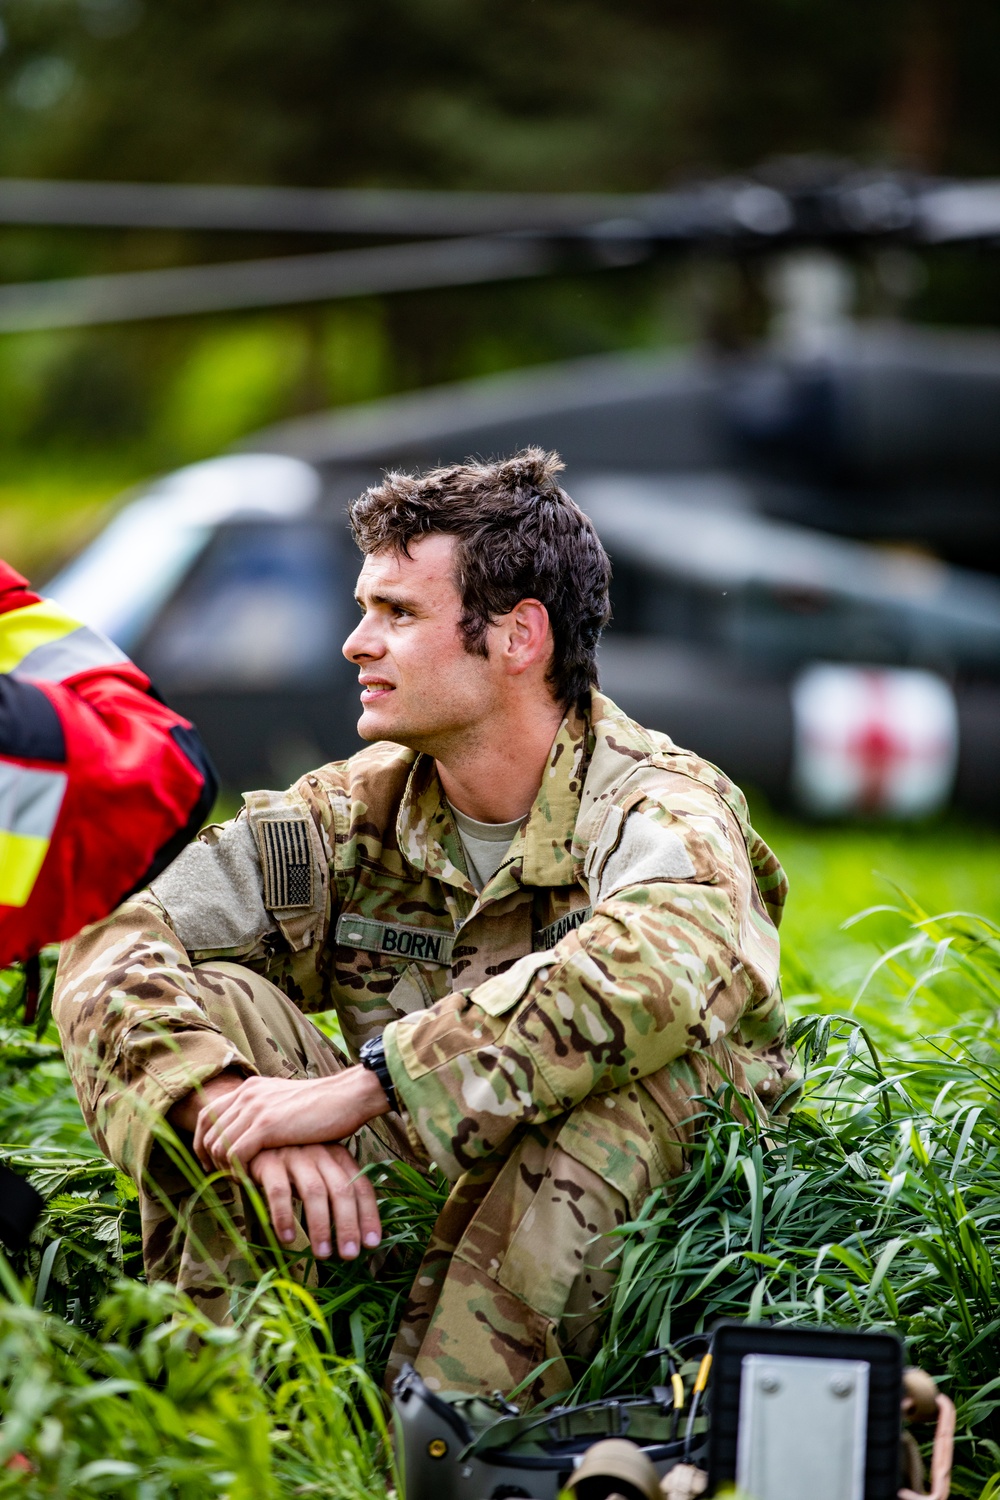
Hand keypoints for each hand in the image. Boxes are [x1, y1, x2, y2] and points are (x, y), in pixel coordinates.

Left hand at [195, 1066, 388, 1171]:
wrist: (347, 1096)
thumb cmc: (324, 1105)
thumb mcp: (285, 1102)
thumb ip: (265, 1112)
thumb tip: (253, 1134)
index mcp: (250, 1087)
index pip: (207, 1114)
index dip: (202, 1141)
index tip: (210, 1163)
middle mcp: (247, 1094)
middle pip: (207, 1131)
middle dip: (208, 1159)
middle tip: (221, 1178)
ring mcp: (255, 1109)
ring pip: (218, 1146)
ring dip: (225, 1168)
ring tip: (241, 1180)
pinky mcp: (266, 1126)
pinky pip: (235, 1155)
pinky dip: (238, 1172)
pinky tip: (253, 1180)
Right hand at [249, 1143, 381, 1260]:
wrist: (253, 1143)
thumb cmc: (293, 1166)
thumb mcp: (320, 1174)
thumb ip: (336, 1194)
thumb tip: (358, 1235)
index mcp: (339, 1156)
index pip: (361, 1186)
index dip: (368, 1215)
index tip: (372, 1244)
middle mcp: (321, 1153)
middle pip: (341, 1190)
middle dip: (348, 1225)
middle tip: (350, 1255)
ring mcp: (296, 1156)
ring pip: (314, 1192)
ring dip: (320, 1226)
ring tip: (323, 1254)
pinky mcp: (269, 1162)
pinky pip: (279, 1192)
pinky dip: (284, 1217)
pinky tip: (287, 1238)